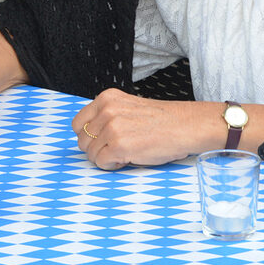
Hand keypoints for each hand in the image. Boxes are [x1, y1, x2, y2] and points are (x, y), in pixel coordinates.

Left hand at [72, 89, 209, 168]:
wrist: (186, 126)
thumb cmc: (162, 121)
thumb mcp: (127, 108)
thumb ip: (108, 116)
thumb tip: (89, 136)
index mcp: (107, 98)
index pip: (78, 123)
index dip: (88, 137)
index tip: (101, 141)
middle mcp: (106, 110)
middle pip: (82, 141)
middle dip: (96, 149)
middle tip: (115, 149)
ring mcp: (112, 128)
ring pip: (91, 154)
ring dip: (105, 158)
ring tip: (124, 153)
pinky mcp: (119, 145)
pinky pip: (101, 163)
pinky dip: (112, 166)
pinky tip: (127, 159)